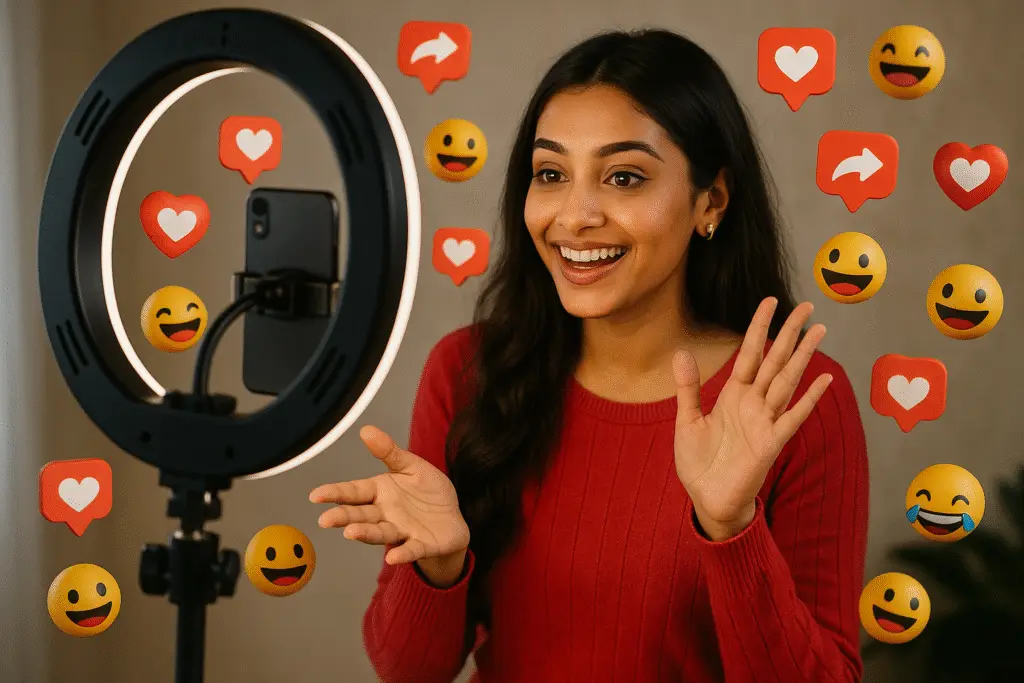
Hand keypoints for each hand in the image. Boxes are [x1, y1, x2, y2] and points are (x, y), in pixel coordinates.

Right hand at [310, 426, 469, 585]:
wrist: (452, 519)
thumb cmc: (427, 493)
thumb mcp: (411, 466)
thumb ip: (389, 451)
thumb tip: (366, 429)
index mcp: (380, 492)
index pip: (354, 492)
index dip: (335, 493)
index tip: (315, 495)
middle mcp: (385, 514)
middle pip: (361, 515)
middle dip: (343, 517)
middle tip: (325, 519)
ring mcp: (402, 531)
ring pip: (380, 533)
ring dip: (365, 533)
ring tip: (350, 532)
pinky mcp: (422, 545)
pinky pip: (411, 549)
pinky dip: (402, 553)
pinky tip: (393, 558)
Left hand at [673, 298, 831, 540]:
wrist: (708, 500)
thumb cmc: (700, 463)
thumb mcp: (687, 421)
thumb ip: (688, 388)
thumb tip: (681, 353)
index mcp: (732, 395)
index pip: (750, 353)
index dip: (759, 327)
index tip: (770, 301)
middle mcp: (753, 403)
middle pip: (775, 360)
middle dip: (789, 333)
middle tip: (806, 306)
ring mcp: (765, 421)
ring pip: (787, 380)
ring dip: (803, 356)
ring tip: (819, 330)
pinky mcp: (771, 443)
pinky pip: (793, 417)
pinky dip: (809, 399)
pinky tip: (824, 379)